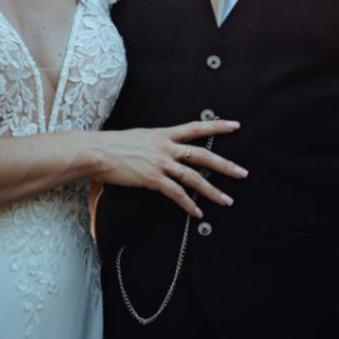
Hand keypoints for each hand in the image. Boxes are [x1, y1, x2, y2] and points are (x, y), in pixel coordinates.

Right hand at [94, 119, 246, 218]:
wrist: (96, 151)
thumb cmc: (111, 144)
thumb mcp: (137, 137)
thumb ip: (152, 144)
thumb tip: (158, 151)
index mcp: (163, 134)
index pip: (195, 128)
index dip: (217, 126)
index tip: (235, 125)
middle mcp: (165, 147)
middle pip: (203, 155)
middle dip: (225, 165)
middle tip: (242, 173)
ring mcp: (160, 163)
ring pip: (194, 178)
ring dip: (213, 191)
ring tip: (227, 200)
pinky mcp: (153, 179)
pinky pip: (177, 193)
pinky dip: (189, 204)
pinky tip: (198, 212)